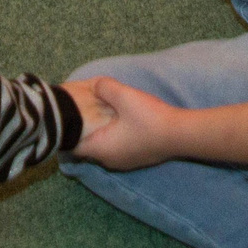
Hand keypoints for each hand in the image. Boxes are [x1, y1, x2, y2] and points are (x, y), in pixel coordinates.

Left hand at [65, 77, 183, 170]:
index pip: (72, 146)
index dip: (67, 131)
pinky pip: (117, 146)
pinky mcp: (136, 158)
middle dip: (84, 128)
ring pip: (103, 145)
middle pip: (87, 145)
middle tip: (81, 109)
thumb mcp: (124, 96)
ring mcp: (124, 161)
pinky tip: (120, 119)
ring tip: (100, 111)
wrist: (181, 134)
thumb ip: (105, 88)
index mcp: (102, 149)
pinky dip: (113, 134)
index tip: (66, 116)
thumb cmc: (150, 119)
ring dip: (101, 130)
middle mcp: (110, 160)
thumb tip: (96, 86)